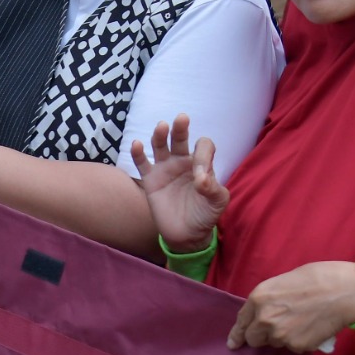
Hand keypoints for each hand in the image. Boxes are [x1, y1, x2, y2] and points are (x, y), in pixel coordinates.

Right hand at [129, 116, 225, 252]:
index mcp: (202, 163)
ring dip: (160, 135)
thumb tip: (201, 179)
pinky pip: (142, 163)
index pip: (203, 147)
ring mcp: (165, 169)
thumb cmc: (206, 214)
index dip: (203, 155)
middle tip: (182, 119)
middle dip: (180, 129)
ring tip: (162, 127)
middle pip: (180, 138)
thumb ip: (213, 188)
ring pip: (160, 146)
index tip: (200, 176)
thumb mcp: (217, 203)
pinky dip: (138, 153)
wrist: (187, 235)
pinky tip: (137, 144)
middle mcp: (183, 161)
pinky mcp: (151, 180)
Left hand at [230, 260, 354, 351]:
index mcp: (259, 297)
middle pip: (254, 339)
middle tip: (276, 328)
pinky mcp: (298, 346)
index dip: (237, 334)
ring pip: (275, 343)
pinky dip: (301, 341)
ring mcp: (281, 335)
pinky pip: (294, 348)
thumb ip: (269, 299)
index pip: (241, 322)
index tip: (234, 344)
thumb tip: (265, 312)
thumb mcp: (284, 281)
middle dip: (261, 336)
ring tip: (302, 320)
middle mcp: (265, 318)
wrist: (346, 291)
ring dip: (283, 337)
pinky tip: (312, 327)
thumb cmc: (319, 277)